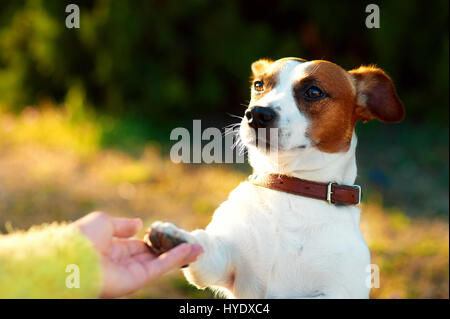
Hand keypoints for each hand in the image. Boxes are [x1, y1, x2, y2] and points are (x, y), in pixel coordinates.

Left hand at [73, 212, 202, 297]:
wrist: (71, 260)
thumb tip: (140, 223)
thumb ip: (124, 225)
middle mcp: (123, 262)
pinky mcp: (136, 280)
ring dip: (180, 254)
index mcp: (112, 248)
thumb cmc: (83, 238)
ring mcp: (130, 272)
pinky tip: (189, 249)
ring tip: (198, 247)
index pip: (139, 245)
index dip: (156, 240)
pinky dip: (175, 259)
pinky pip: (159, 268)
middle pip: (153, 255)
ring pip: (160, 263)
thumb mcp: (104, 222)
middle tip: (191, 242)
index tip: (171, 234)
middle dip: (172, 249)